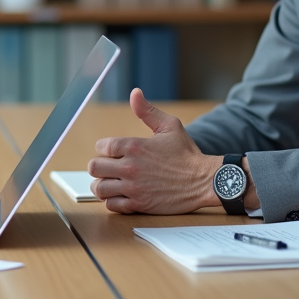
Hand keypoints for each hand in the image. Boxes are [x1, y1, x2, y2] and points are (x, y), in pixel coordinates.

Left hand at [87, 88, 218, 213]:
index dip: (105, 149)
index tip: (113, 152)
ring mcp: (133, 187)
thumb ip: (148, 111)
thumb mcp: (169, 126)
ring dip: (102, 185)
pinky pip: (111, 205)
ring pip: (99, 188)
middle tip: (109, 168)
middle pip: (94, 167)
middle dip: (100, 166)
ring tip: (111, 183)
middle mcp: (130, 166)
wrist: (203, 180)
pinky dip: (112, 201)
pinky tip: (120, 195)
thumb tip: (135, 93)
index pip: (101, 146)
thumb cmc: (187, 153)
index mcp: (134, 146)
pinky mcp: (138, 204)